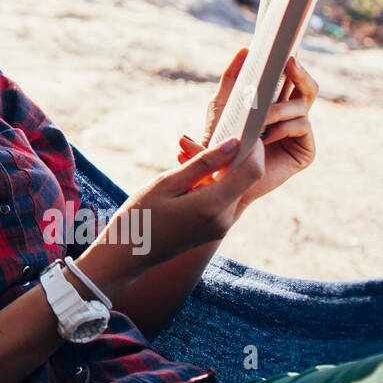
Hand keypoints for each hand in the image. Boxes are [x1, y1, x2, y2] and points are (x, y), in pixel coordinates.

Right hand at [97, 136, 264, 274]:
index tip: (242, 128)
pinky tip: (185, 179)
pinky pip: (223, 199)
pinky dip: (212, 183)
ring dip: (219, 169)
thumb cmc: (141, 215)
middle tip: (198, 142)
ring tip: (182, 160)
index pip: (251, 171)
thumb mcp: (167, 182)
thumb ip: (203, 163)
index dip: (253, 147)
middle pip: (244, 178)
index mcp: (212, 206)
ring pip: (233, 187)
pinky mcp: (216, 229)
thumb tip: (233, 144)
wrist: (129, 253)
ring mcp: (221, 226)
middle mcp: (224, 219)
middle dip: (231, 155)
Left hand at [178, 48, 318, 215]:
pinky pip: (303, 126)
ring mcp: (300, 133)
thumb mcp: (222, 106)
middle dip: (299, 71)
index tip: (286, 45)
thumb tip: (245, 49)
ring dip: (280, 107)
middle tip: (288, 61)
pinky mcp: (305, 151)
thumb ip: (232, 79)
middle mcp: (292, 115)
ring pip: (303, 104)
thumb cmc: (221, 142)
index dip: (292, 61)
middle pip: (307, 85)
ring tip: (260, 116)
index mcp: (276, 102)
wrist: (222, 180)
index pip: (290, 76)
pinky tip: (266, 136)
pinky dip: (285, 127)